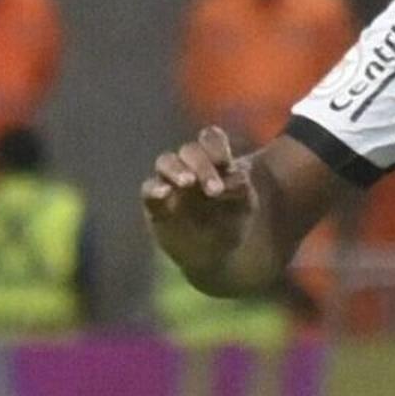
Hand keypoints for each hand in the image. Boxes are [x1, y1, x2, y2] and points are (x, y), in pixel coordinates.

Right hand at [141, 126, 257, 282]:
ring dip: (176, 169)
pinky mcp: (156, 205)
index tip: (225, 162)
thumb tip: (238, 175)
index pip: (210, 139)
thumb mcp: (245, 205)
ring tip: (188, 182)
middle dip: (202, 165)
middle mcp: (189, 167)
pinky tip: (165, 193)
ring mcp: (170, 184)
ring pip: (165, 162)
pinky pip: (149, 190)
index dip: (215, 145)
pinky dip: (155, 189)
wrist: (215, 256)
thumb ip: (242, 187)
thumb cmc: (231, 223)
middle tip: (215, 190)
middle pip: (189, 150)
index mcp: (214, 162)